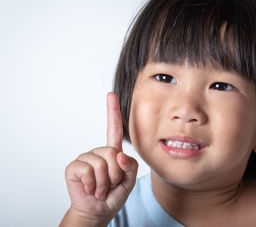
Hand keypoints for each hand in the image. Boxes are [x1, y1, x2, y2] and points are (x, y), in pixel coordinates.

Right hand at [61, 92, 137, 225]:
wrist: (98, 211)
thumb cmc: (114, 194)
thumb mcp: (129, 180)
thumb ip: (130, 166)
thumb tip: (119, 155)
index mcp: (113, 152)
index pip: (114, 128)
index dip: (113, 111)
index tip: (111, 94)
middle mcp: (98, 152)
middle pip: (112, 153)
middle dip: (115, 174)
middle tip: (110, 184)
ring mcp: (85, 158)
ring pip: (101, 164)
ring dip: (104, 182)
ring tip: (100, 188)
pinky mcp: (74, 167)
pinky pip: (88, 170)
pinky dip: (92, 184)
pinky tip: (90, 189)